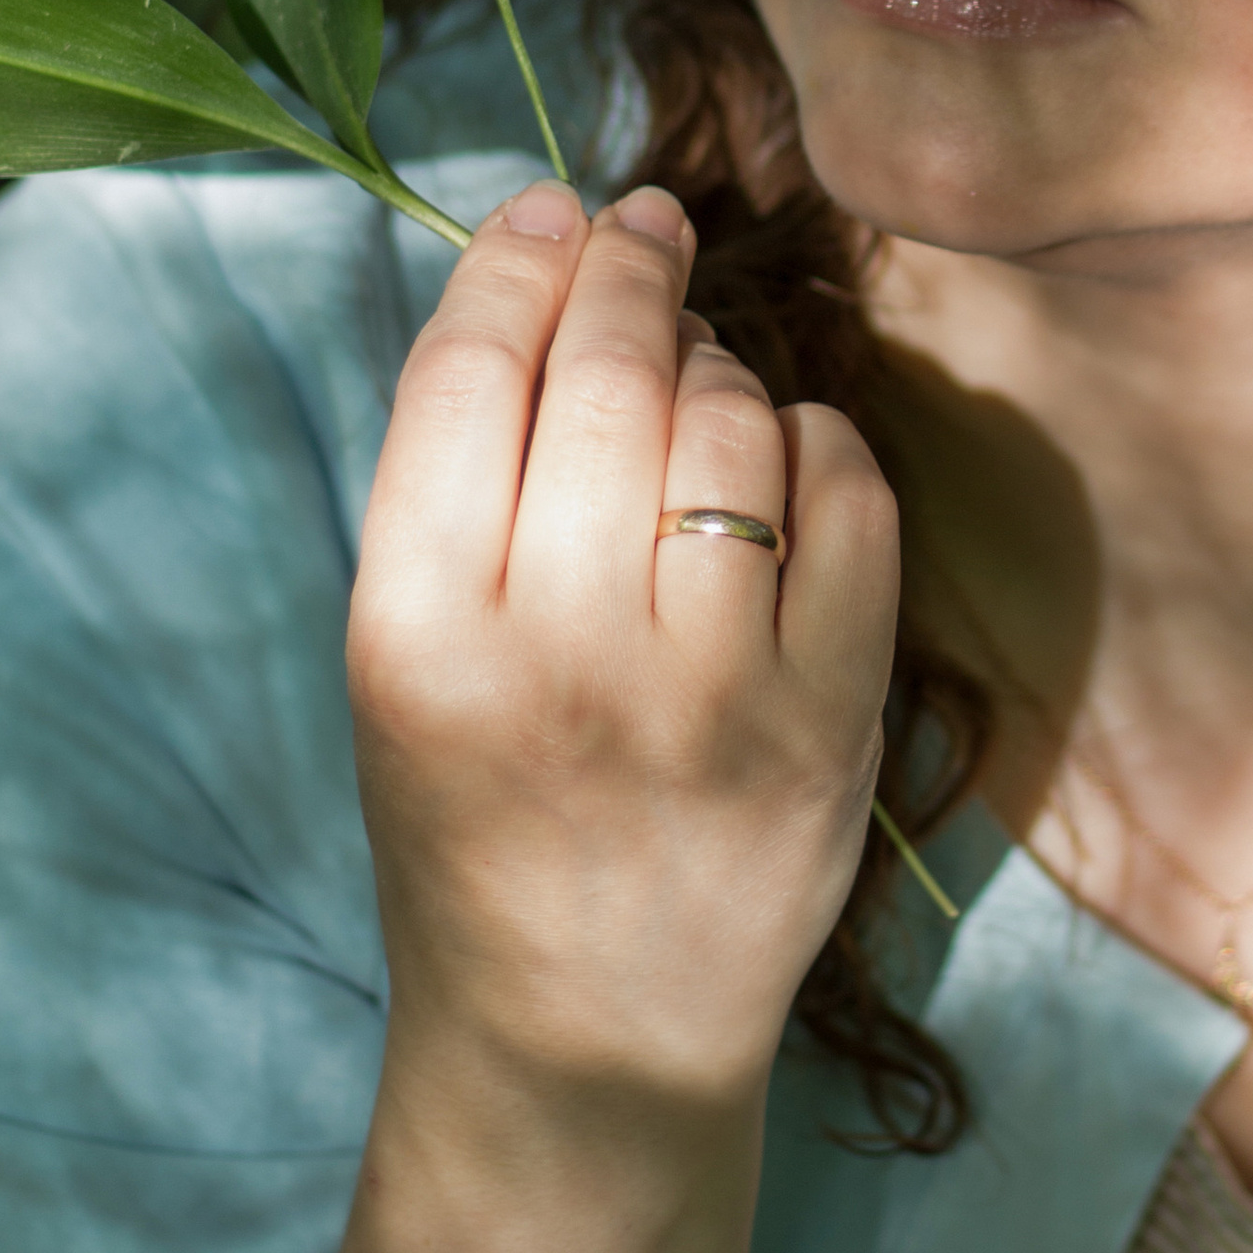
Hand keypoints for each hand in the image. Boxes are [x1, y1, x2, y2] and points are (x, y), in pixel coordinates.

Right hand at [349, 180, 900, 1112]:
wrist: (584, 1042)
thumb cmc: (480, 821)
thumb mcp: (405, 662)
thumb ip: (459, 481)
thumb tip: (553, 256)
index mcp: (416, 641)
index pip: (466, 381)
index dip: (514, 265)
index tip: (552, 210)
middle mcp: (559, 662)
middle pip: (605, 380)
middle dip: (630, 271)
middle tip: (644, 228)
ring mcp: (709, 697)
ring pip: (734, 422)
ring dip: (719, 364)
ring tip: (695, 380)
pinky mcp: (830, 724)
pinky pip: (847, 499)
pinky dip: (819, 445)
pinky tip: (781, 462)